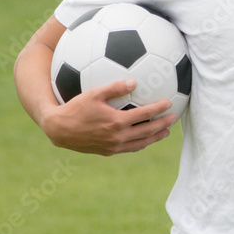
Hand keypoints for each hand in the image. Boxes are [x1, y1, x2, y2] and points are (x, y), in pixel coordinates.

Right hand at [42, 78, 178, 155]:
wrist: (59, 130)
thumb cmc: (75, 107)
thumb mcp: (93, 93)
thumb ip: (115, 88)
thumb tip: (135, 82)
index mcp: (116, 122)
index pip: (144, 115)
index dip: (158, 109)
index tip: (169, 103)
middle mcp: (118, 137)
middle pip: (147, 132)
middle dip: (163, 125)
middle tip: (173, 119)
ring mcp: (113, 146)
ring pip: (141, 143)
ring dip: (155, 138)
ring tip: (165, 132)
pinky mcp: (108, 152)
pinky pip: (130, 148)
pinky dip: (141, 143)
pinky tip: (145, 139)